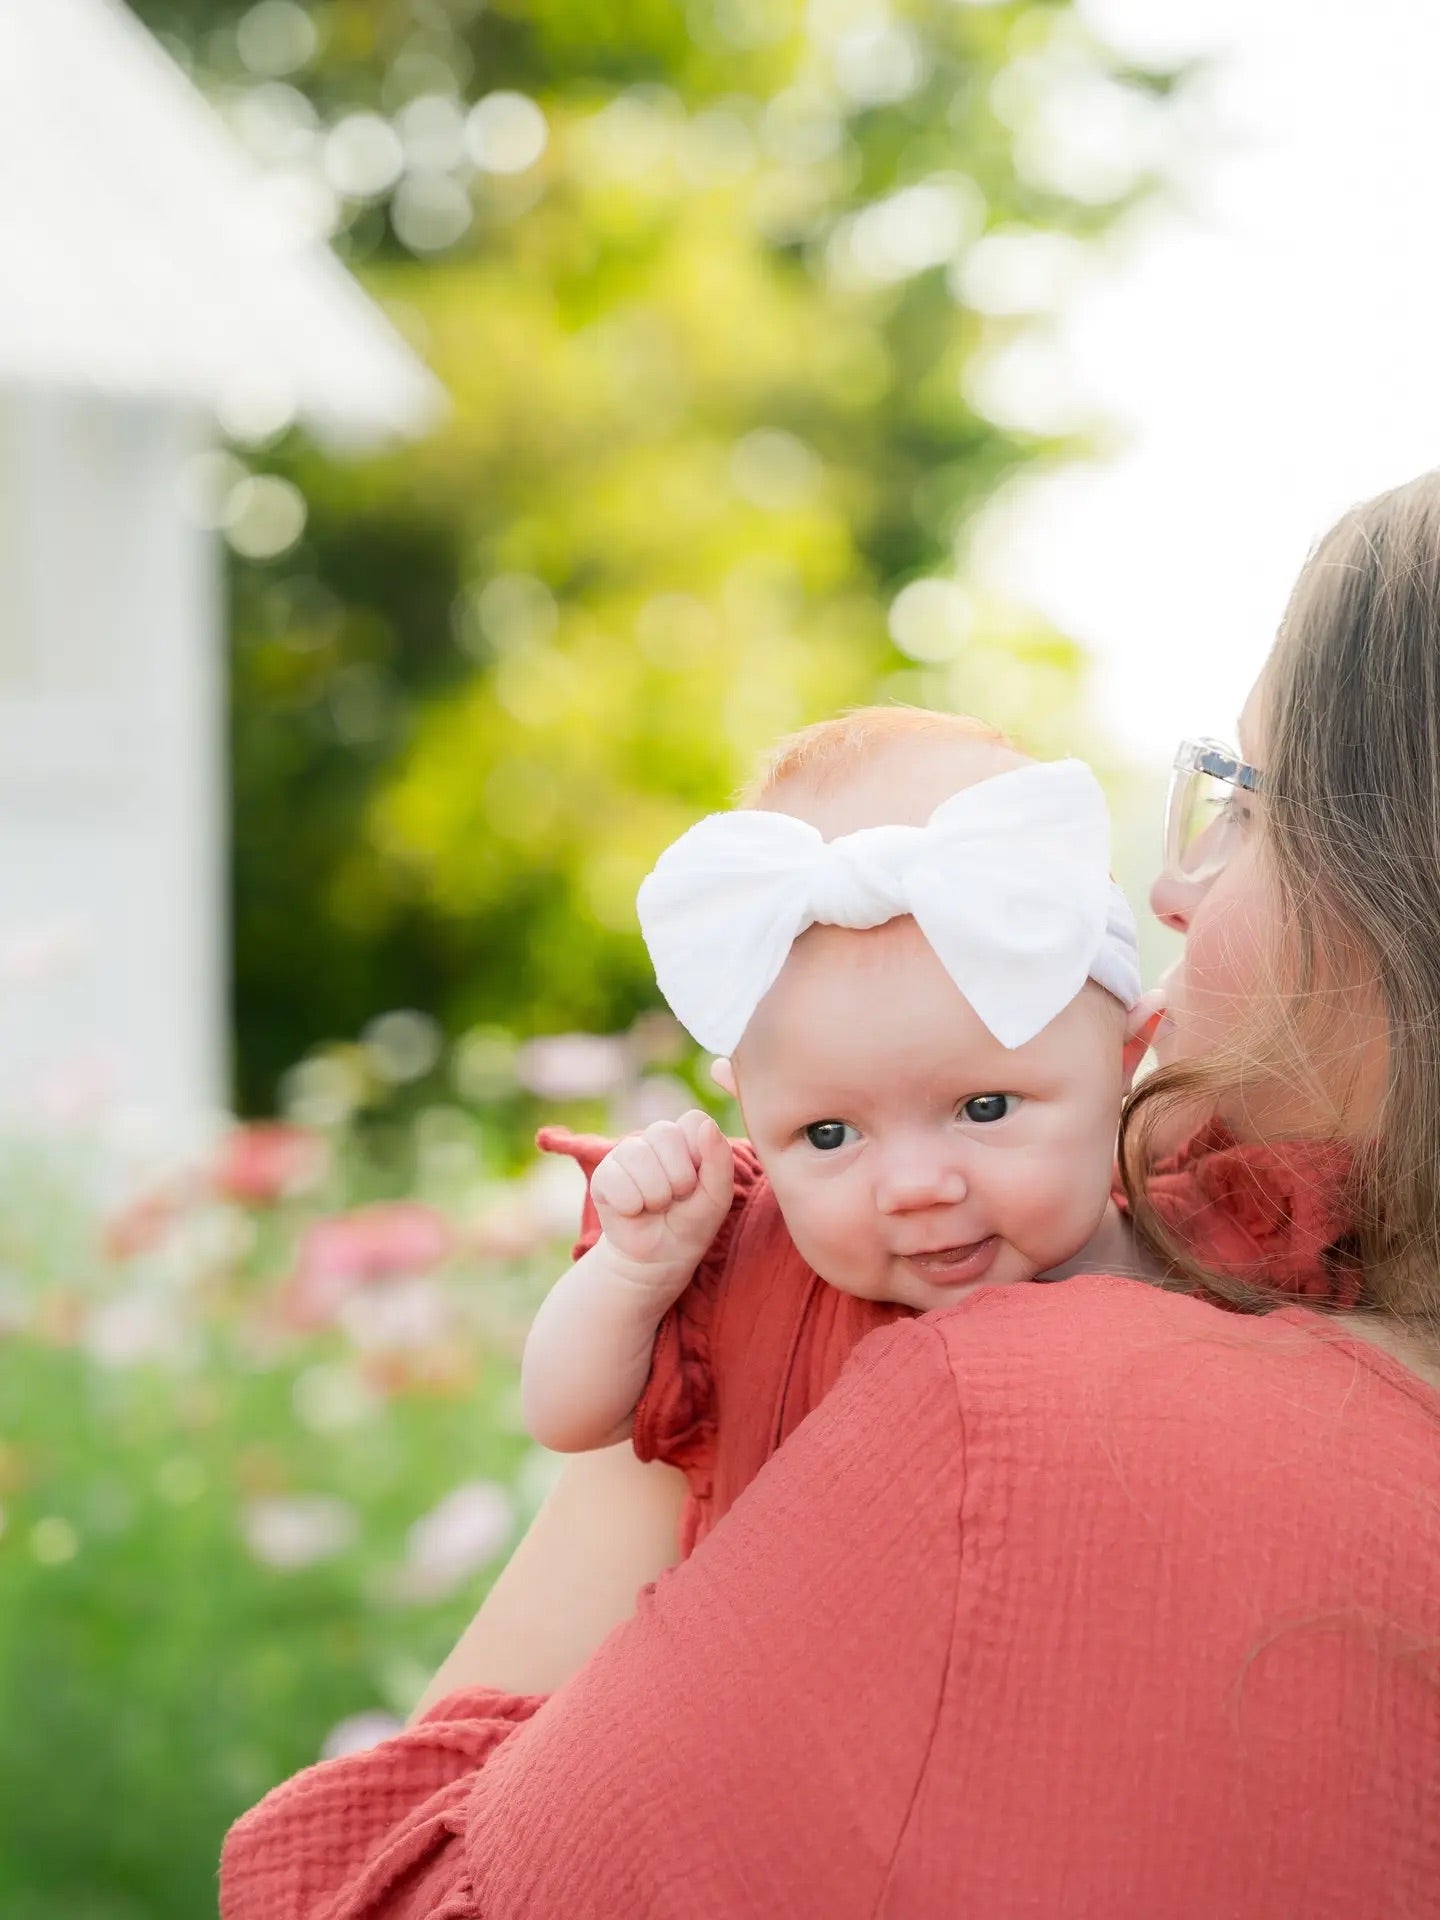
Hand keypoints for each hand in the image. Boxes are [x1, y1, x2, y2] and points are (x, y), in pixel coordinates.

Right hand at [590, 1111, 733, 1299]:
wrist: (659, 1259)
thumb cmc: (692, 1223)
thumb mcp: (718, 1197)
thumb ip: (720, 1161)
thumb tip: (708, 1124)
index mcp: (686, 1137)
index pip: (693, 1120)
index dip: (699, 1154)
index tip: (698, 1182)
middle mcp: (654, 1138)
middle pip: (665, 1133)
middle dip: (678, 1177)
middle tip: (677, 1198)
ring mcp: (626, 1153)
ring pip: (639, 1156)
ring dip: (655, 1194)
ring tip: (656, 1206)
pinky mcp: (603, 1175)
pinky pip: (616, 1180)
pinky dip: (631, 1205)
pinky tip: (634, 1211)